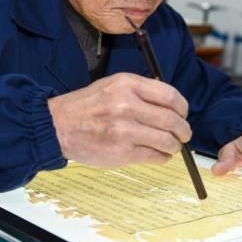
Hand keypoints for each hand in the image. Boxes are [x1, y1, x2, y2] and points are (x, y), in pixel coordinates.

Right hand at [47, 73, 190, 166]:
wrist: (58, 125)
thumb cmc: (86, 106)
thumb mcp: (112, 85)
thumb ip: (140, 91)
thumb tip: (171, 105)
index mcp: (127, 84)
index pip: (170, 95)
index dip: (182, 107)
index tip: (182, 114)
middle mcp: (127, 105)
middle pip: (172, 120)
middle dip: (183, 130)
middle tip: (183, 134)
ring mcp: (124, 130)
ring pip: (167, 141)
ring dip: (174, 146)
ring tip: (170, 146)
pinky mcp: (121, 152)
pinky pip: (154, 156)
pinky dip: (161, 157)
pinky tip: (157, 154)